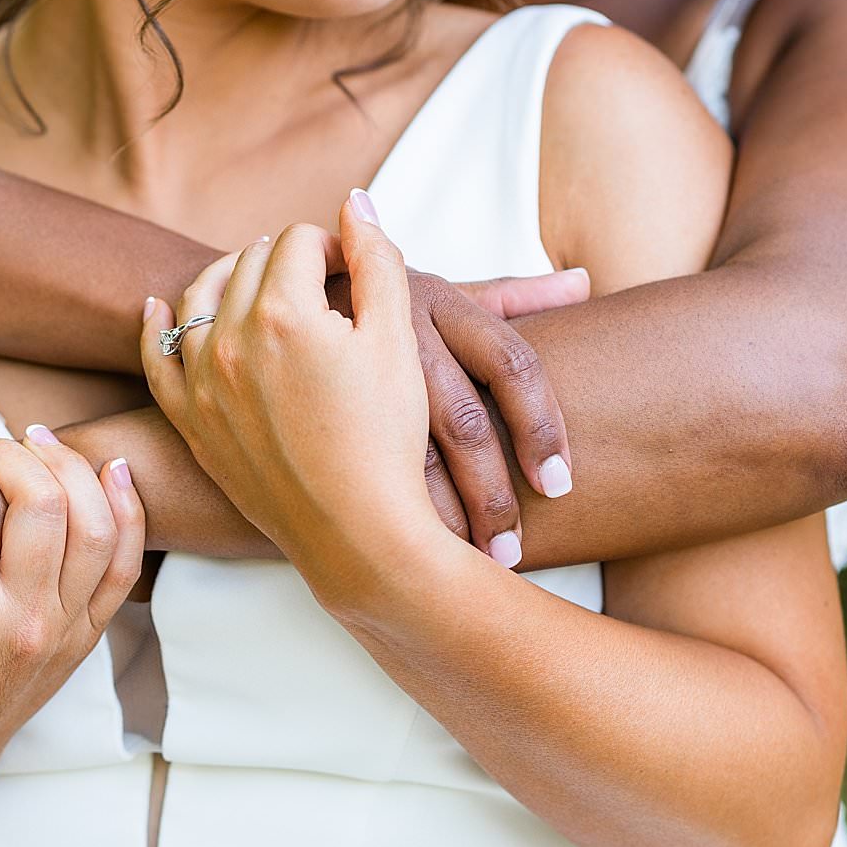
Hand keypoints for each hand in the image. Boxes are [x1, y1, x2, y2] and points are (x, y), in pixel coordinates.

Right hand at [0, 431, 144, 769]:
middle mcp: (22, 620)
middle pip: (39, 502)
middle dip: (9, 453)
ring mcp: (65, 626)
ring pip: (92, 523)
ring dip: (68, 467)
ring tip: (33, 443)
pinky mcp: (91, 630)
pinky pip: (125, 562)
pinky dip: (127, 509)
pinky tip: (110, 470)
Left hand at [142, 191, 438, 593]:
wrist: (357, 533)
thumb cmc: (386, 440)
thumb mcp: (396, 342)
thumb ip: (377, 262)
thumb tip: (356, 202)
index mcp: (284, 312)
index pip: (300, 241)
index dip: (336, 247)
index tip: (359, 273)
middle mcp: (230, 340)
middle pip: (251, 262)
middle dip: (289, 260)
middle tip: (324, 283)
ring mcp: (202, 383)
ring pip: (198, 299)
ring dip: (230, 279)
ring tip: (260, 283)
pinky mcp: (191, 421)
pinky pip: (157, 359)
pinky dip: (156, 326)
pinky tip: (158, 308)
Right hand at [324, 263, 586, 563]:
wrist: (263, 292)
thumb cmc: (370, 300)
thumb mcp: (436, 290)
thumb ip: (512, 294)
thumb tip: (584, 284)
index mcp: (443, 302)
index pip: (512, 364)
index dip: (541, 427)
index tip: (559, 485)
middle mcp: (400, 332)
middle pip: (463, 420)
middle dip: (491, 492)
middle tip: (512, 549)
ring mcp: (349, 368)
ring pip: (407, 451)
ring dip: (443, 514)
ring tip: (470, 562)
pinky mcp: (309, 400)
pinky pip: (354, 463)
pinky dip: (386, 509)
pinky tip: (407, 548)